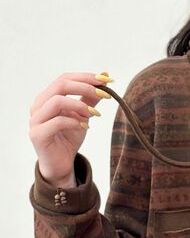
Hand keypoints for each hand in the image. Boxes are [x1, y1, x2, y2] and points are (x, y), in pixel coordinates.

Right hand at [28, 71, 112, 186]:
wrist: (61, 162)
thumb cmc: (69, 136)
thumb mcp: (84, 114)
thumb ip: (91, 97)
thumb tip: (104, 75)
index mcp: (47, 97)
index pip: (64, 78)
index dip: (85, 76)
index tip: (106, 79)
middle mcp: (38, 105)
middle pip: (60, 85)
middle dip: (85, 87)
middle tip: (104, 94)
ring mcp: (35, 120)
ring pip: (56, 101)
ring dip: (80, 105)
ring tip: (94, 113)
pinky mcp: (37, 135)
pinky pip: (57, 122)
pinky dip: (74, 121)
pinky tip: (84, 126)